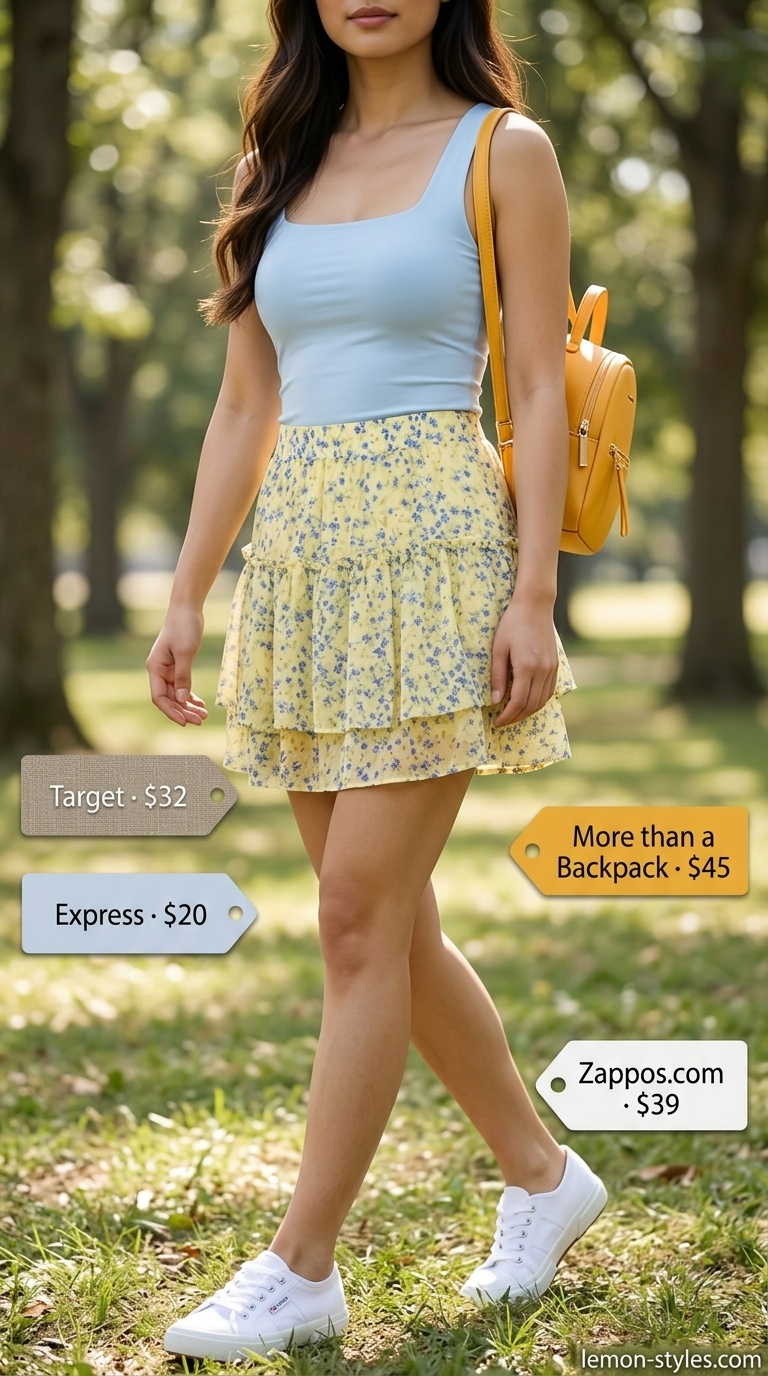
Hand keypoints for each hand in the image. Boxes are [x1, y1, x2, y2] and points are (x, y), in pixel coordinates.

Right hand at [146, 606, 207, 725]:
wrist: (186, 608)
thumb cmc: (184, 627)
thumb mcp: (185, 652)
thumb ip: (183, 676)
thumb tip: (183, 699)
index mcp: (155, 668)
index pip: (159, 697)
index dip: (171, 711)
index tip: (185, 721)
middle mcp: (159, 671)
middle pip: (169, 699)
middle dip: (183, 711)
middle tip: (201, 721)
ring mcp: (168, 669)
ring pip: (177, 695)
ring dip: (189, 706)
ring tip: (204, 716)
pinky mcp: (178, 666)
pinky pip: (182, 686)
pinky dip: (190, 696)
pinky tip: (200, 704)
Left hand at [490, 595, 558, 727]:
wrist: (535, 606)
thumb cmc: (512, 624)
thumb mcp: (498, 649)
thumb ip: (497, 676)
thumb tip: (495, 701)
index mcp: (526, 667)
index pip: (518, 702)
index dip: (507, 716)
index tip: (496, 722)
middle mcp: (542, 670)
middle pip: (531, 705)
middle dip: (516, 718)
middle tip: (502, 722)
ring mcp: (551, 668)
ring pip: (542, 701)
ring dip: (528, 712)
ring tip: (513, 715)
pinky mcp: (556, 665)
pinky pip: (549, 691)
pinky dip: (538, 702)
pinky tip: (528, 703)